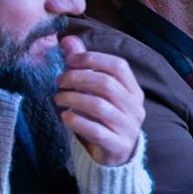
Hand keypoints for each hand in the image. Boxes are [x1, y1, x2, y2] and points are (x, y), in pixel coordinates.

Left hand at [53, 36, 144, 166]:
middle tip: (58, 82)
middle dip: (77, 78)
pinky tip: (64, 117)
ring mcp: (128, 127)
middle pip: (106, 84)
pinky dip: (77, 121)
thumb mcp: (94, 90)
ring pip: (100, 107)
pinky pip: (97, 131)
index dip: (92, 59)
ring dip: (73, 99)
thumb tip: (67, 39)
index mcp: (132, 90)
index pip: (118, 66)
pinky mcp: (118, 146)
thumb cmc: (102, 116)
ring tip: (57, 99)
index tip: (70, 60)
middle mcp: (135, 107)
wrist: (113, 154)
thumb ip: (83, 65)